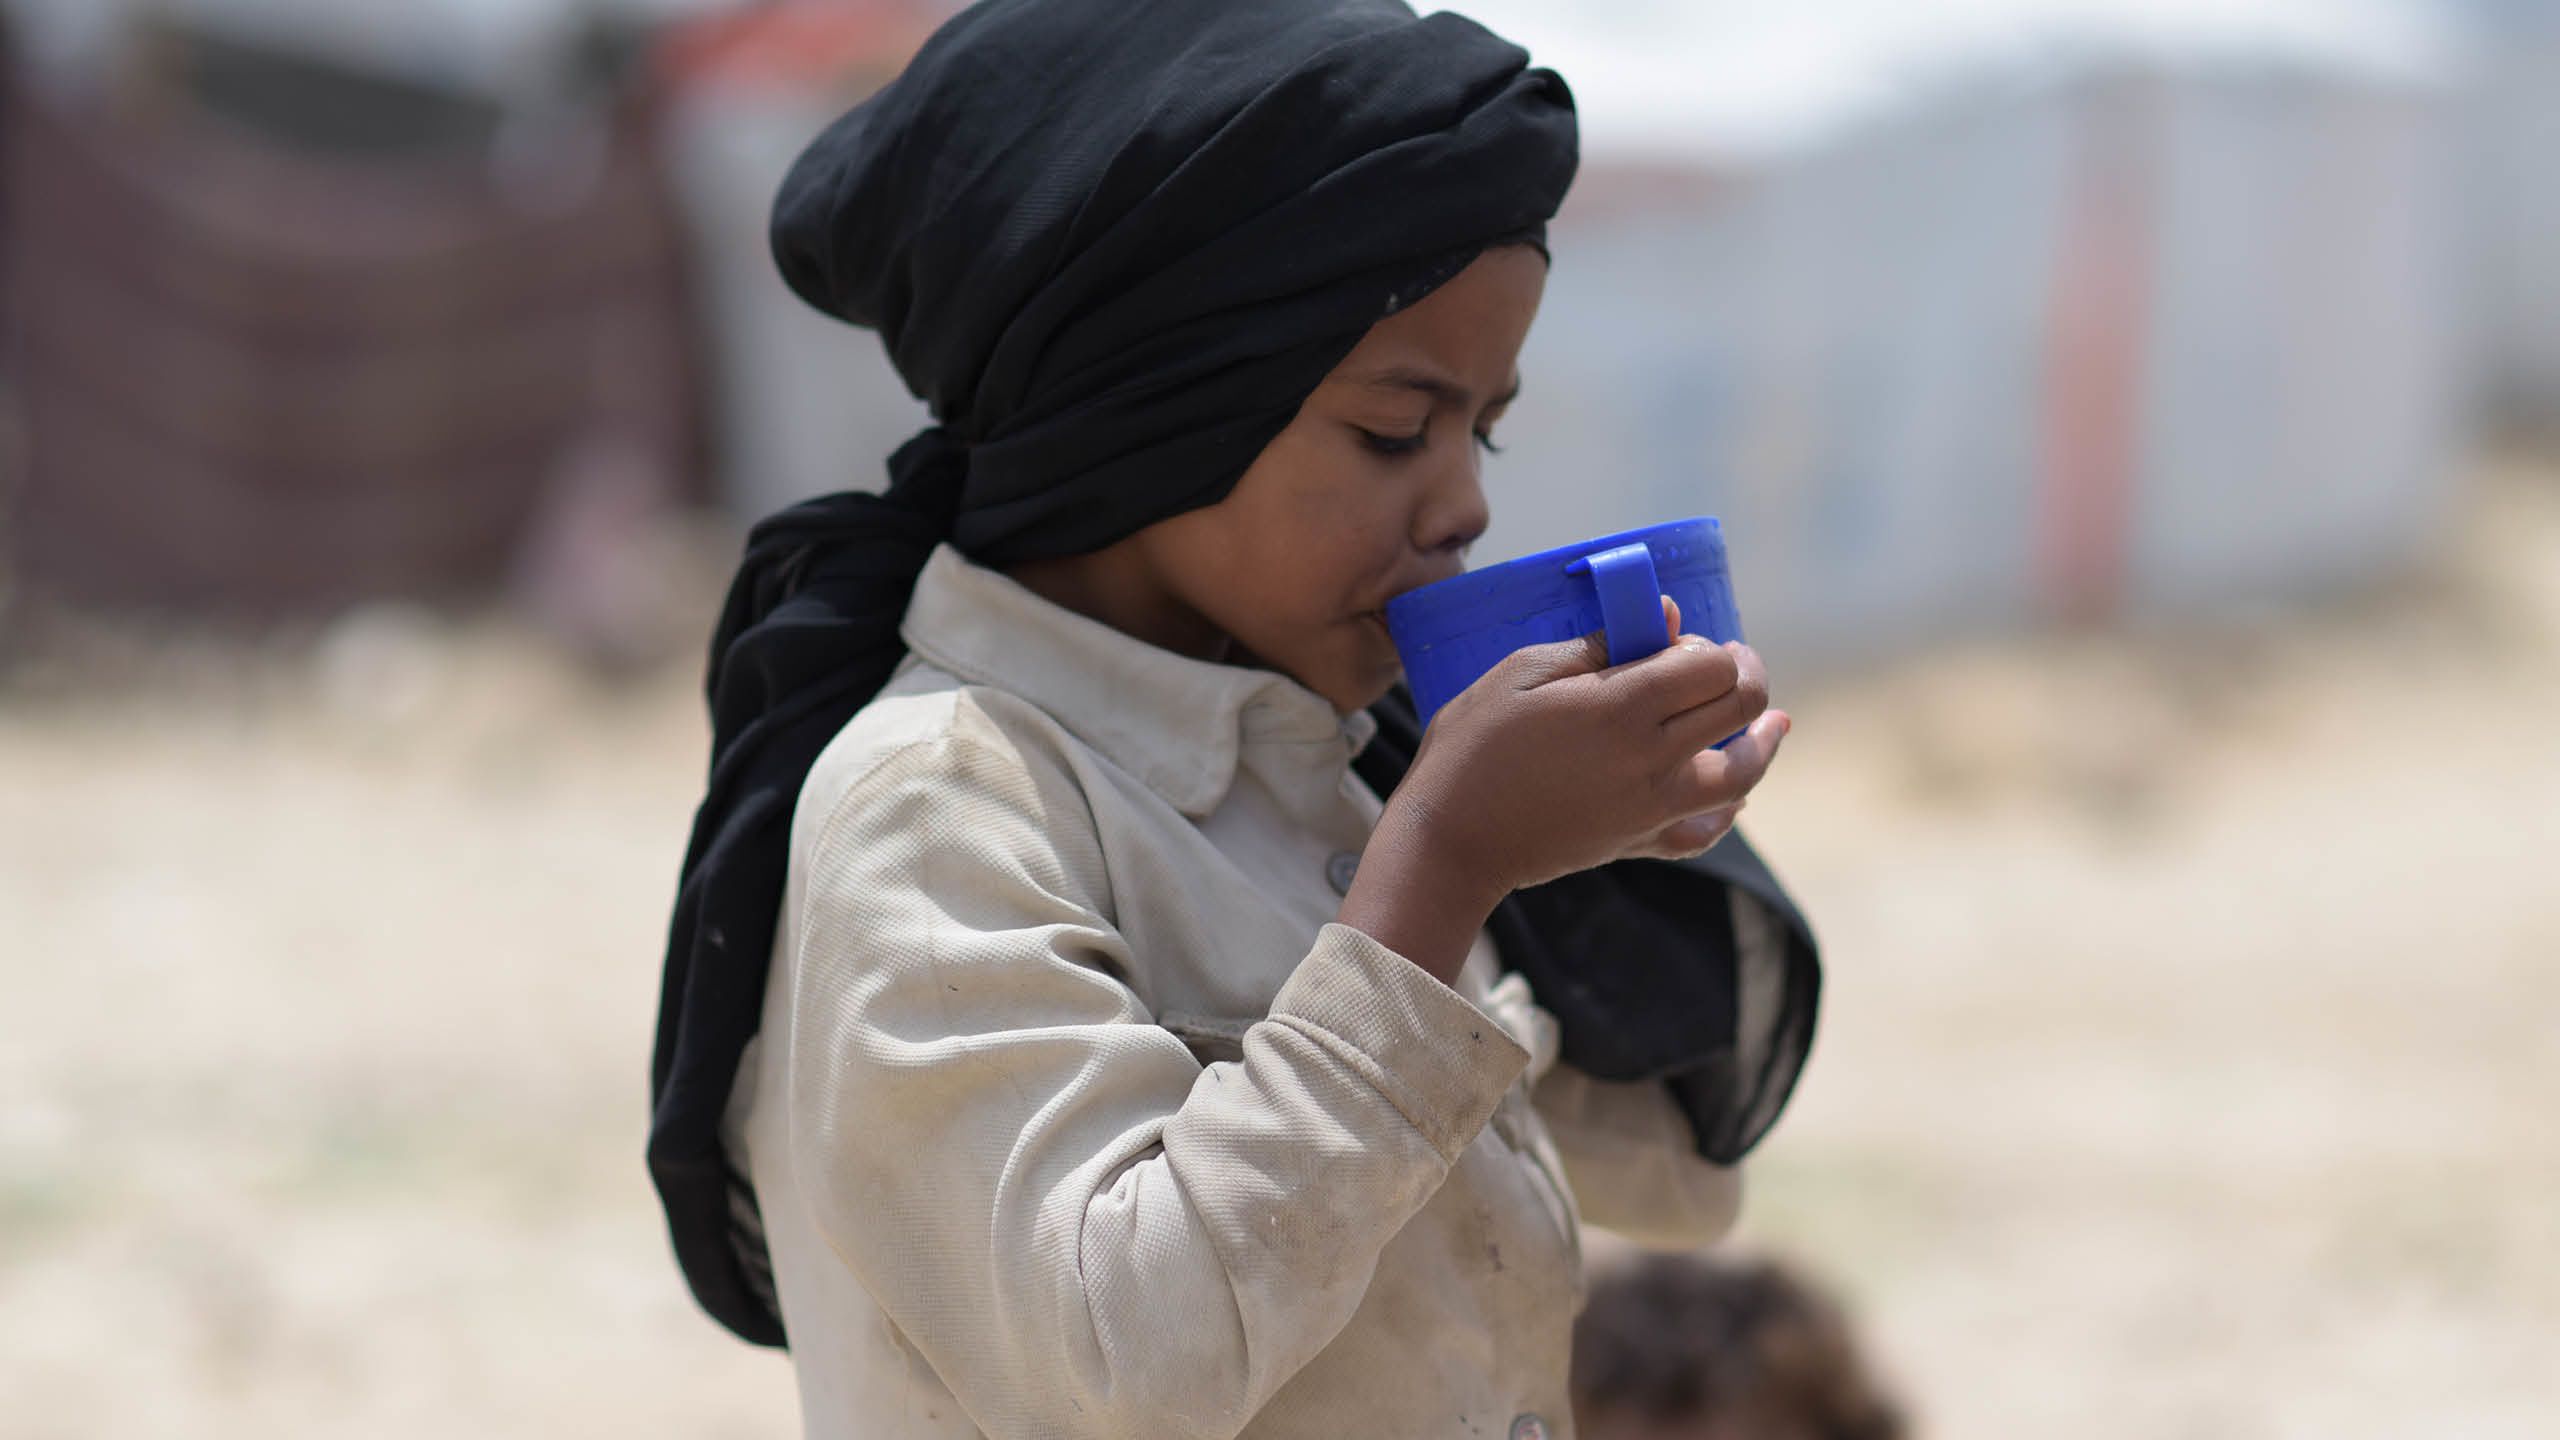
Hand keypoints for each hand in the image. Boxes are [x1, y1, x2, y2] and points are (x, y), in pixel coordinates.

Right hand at [1341, 596, 1786, 982]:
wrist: (1452, 837)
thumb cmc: (1474, 744)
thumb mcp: (1523, 672)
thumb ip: (1600, 644)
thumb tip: (1667, 616)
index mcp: (1623, 708)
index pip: (1712, 666)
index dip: (1710, 645)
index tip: (1685, 641)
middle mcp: (1653, 760)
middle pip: (1741, 710)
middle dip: (1747, 676)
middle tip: (1733, 663)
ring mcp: (1652, 807)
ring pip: (1744, 774)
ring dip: (1763, 742)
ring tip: (1772, 723)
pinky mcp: (1640, 842)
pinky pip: (1706, 831)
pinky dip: (1730, 809)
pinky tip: (1737, 792)